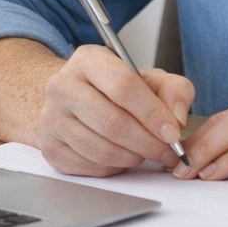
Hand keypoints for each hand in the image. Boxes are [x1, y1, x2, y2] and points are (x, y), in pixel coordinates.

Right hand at [39, 44, 195, 176]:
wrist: (74, 97)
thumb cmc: (115, 87)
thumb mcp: (149, 77)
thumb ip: (173, 90)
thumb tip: (176, 119)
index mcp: (88, 60)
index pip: (124, 87)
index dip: (152, 113)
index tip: (172, 132)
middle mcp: (63, 86)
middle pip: (112, 122)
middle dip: (147, 142)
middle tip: (167, 151)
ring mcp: (52, 118)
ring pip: (101, 149)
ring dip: (133, 157)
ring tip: (147, 152)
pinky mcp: (50, 147)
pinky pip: (90, 166)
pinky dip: (114, 167)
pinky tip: (124, 156)